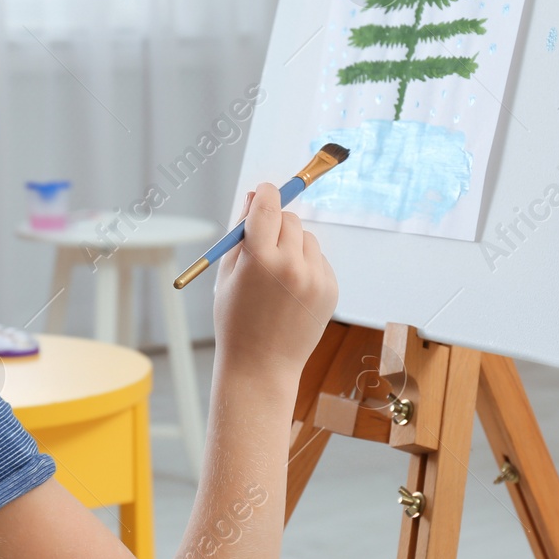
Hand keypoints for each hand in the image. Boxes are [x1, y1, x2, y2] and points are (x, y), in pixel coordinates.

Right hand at [211, 182, 337, 390]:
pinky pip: (319, 259)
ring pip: (307, 238)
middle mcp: (291, 264)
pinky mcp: (330, 289)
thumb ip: (241, 231)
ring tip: (277, 275)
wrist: (261, 366)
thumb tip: (254, 195)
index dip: (266, 193)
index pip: (267, 205)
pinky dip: (306, 265)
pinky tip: (291, 291)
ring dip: (293, 244)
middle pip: (290, 218)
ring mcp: (315, 278)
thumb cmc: (236, 319)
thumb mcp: (228, 273)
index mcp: (259, 258)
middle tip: (265, 240)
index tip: (265, 191)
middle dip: (276, 222)